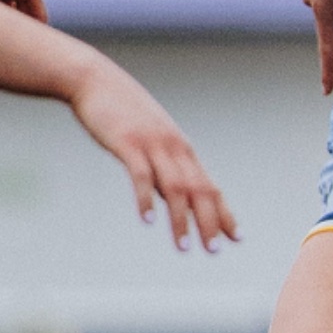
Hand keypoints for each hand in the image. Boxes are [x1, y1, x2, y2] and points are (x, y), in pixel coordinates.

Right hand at [70, 64, 239, 251]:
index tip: (237, 237)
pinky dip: (146, 199)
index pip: (211, 186)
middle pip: (200, 190)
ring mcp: (152, 145)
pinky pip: (141, 175)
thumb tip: (175, 198)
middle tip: (214, 251)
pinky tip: (147, 221)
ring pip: (175, 188)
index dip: (225, 212)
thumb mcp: (151, 141)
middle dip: (209, 223)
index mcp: (182, 150)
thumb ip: (164, 168)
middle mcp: (174, 148)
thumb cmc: (123, 114)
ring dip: (182, 220)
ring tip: (184, 247)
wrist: (95, 81)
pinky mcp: (128, 143)